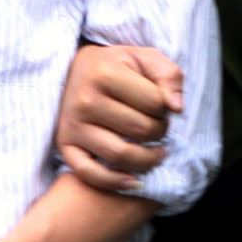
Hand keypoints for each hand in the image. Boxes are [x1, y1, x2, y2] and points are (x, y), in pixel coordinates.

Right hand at [56, 44, 182, 193]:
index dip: (167, 107)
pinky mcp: (65, 145)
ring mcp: (73, 125)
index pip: (156, 103)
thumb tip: (176, 108)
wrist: (75, 71)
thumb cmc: (117, 66)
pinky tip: (134, 181)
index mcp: (105, 74)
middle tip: (158, 126)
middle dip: (160, 131)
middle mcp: (85, 100)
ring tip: (157, 152)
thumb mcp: (144, 58)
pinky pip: (90, 174)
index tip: (160, 105)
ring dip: (148, 159)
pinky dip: (115, 182)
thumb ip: (168, 76)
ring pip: (121, 155)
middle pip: (142, 130)